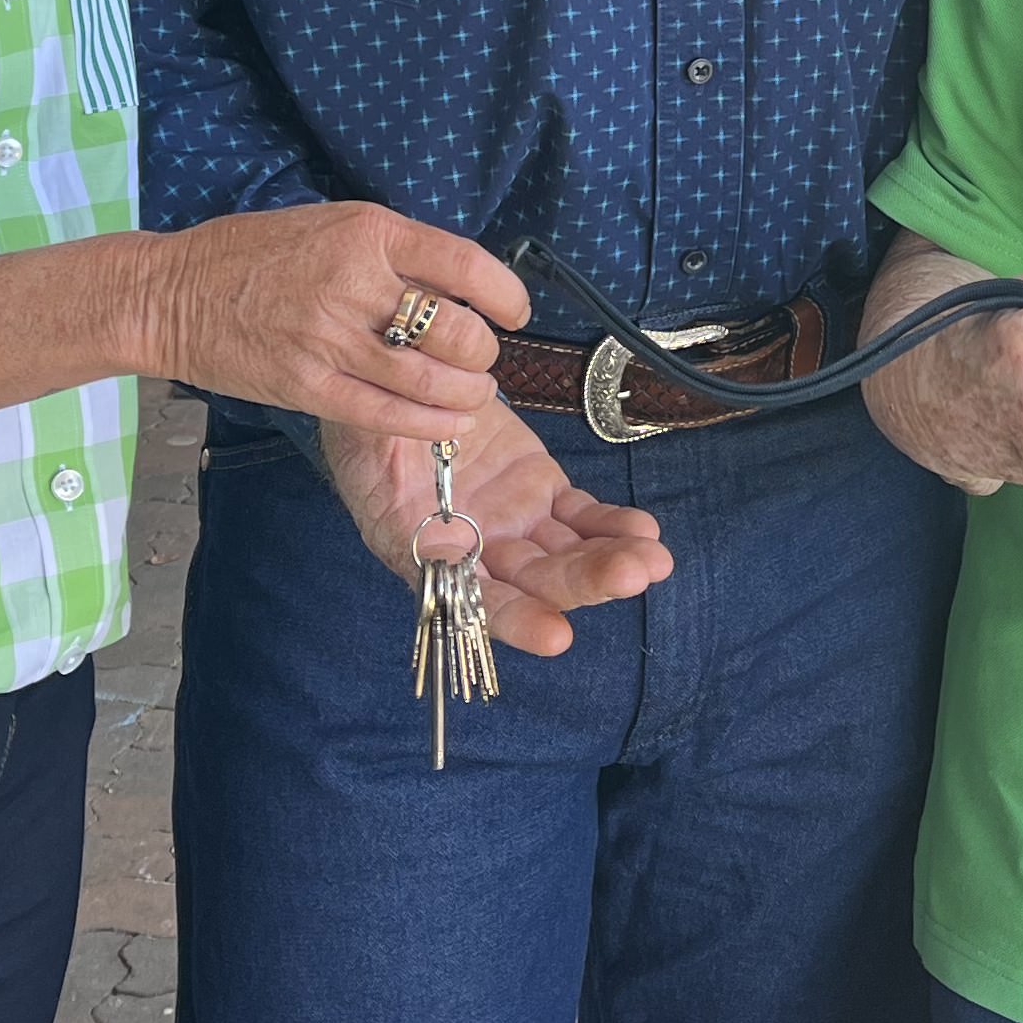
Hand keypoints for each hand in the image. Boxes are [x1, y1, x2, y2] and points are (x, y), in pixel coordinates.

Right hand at [144, 202, 520, 439]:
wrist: (172, 292)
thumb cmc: (255, 254)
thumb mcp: (333, 226)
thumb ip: (393, 253)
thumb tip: (458, 286)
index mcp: (368, 233)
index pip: (464, 264)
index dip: (504, 296)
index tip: (514, 312)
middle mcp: (353, 282)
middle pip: (456, 332)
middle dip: (483, 354)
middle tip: (480, 359)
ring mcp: (328, 338)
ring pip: (428, 380)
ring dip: (466, 395)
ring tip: (471, 395)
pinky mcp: (307, 386)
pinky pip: (386, 414)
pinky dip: (429, 424)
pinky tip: (446, 423)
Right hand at [313, 402, 671, 654]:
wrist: (398, 386)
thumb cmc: (369, 428)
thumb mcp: (369, 447)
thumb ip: (397, 471)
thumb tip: (420, 454)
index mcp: (425, 554)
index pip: (473, 602)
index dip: (516, 620)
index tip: (557, 637)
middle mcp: (476, 551)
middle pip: (537, 580)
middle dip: (585, 582)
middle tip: (632, 576)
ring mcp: (513, 521)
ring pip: (567, 551)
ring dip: (611, 558)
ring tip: (653, 559)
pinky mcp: (540, 489)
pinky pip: (582, 515)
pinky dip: (612, 525)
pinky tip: (643, 531)